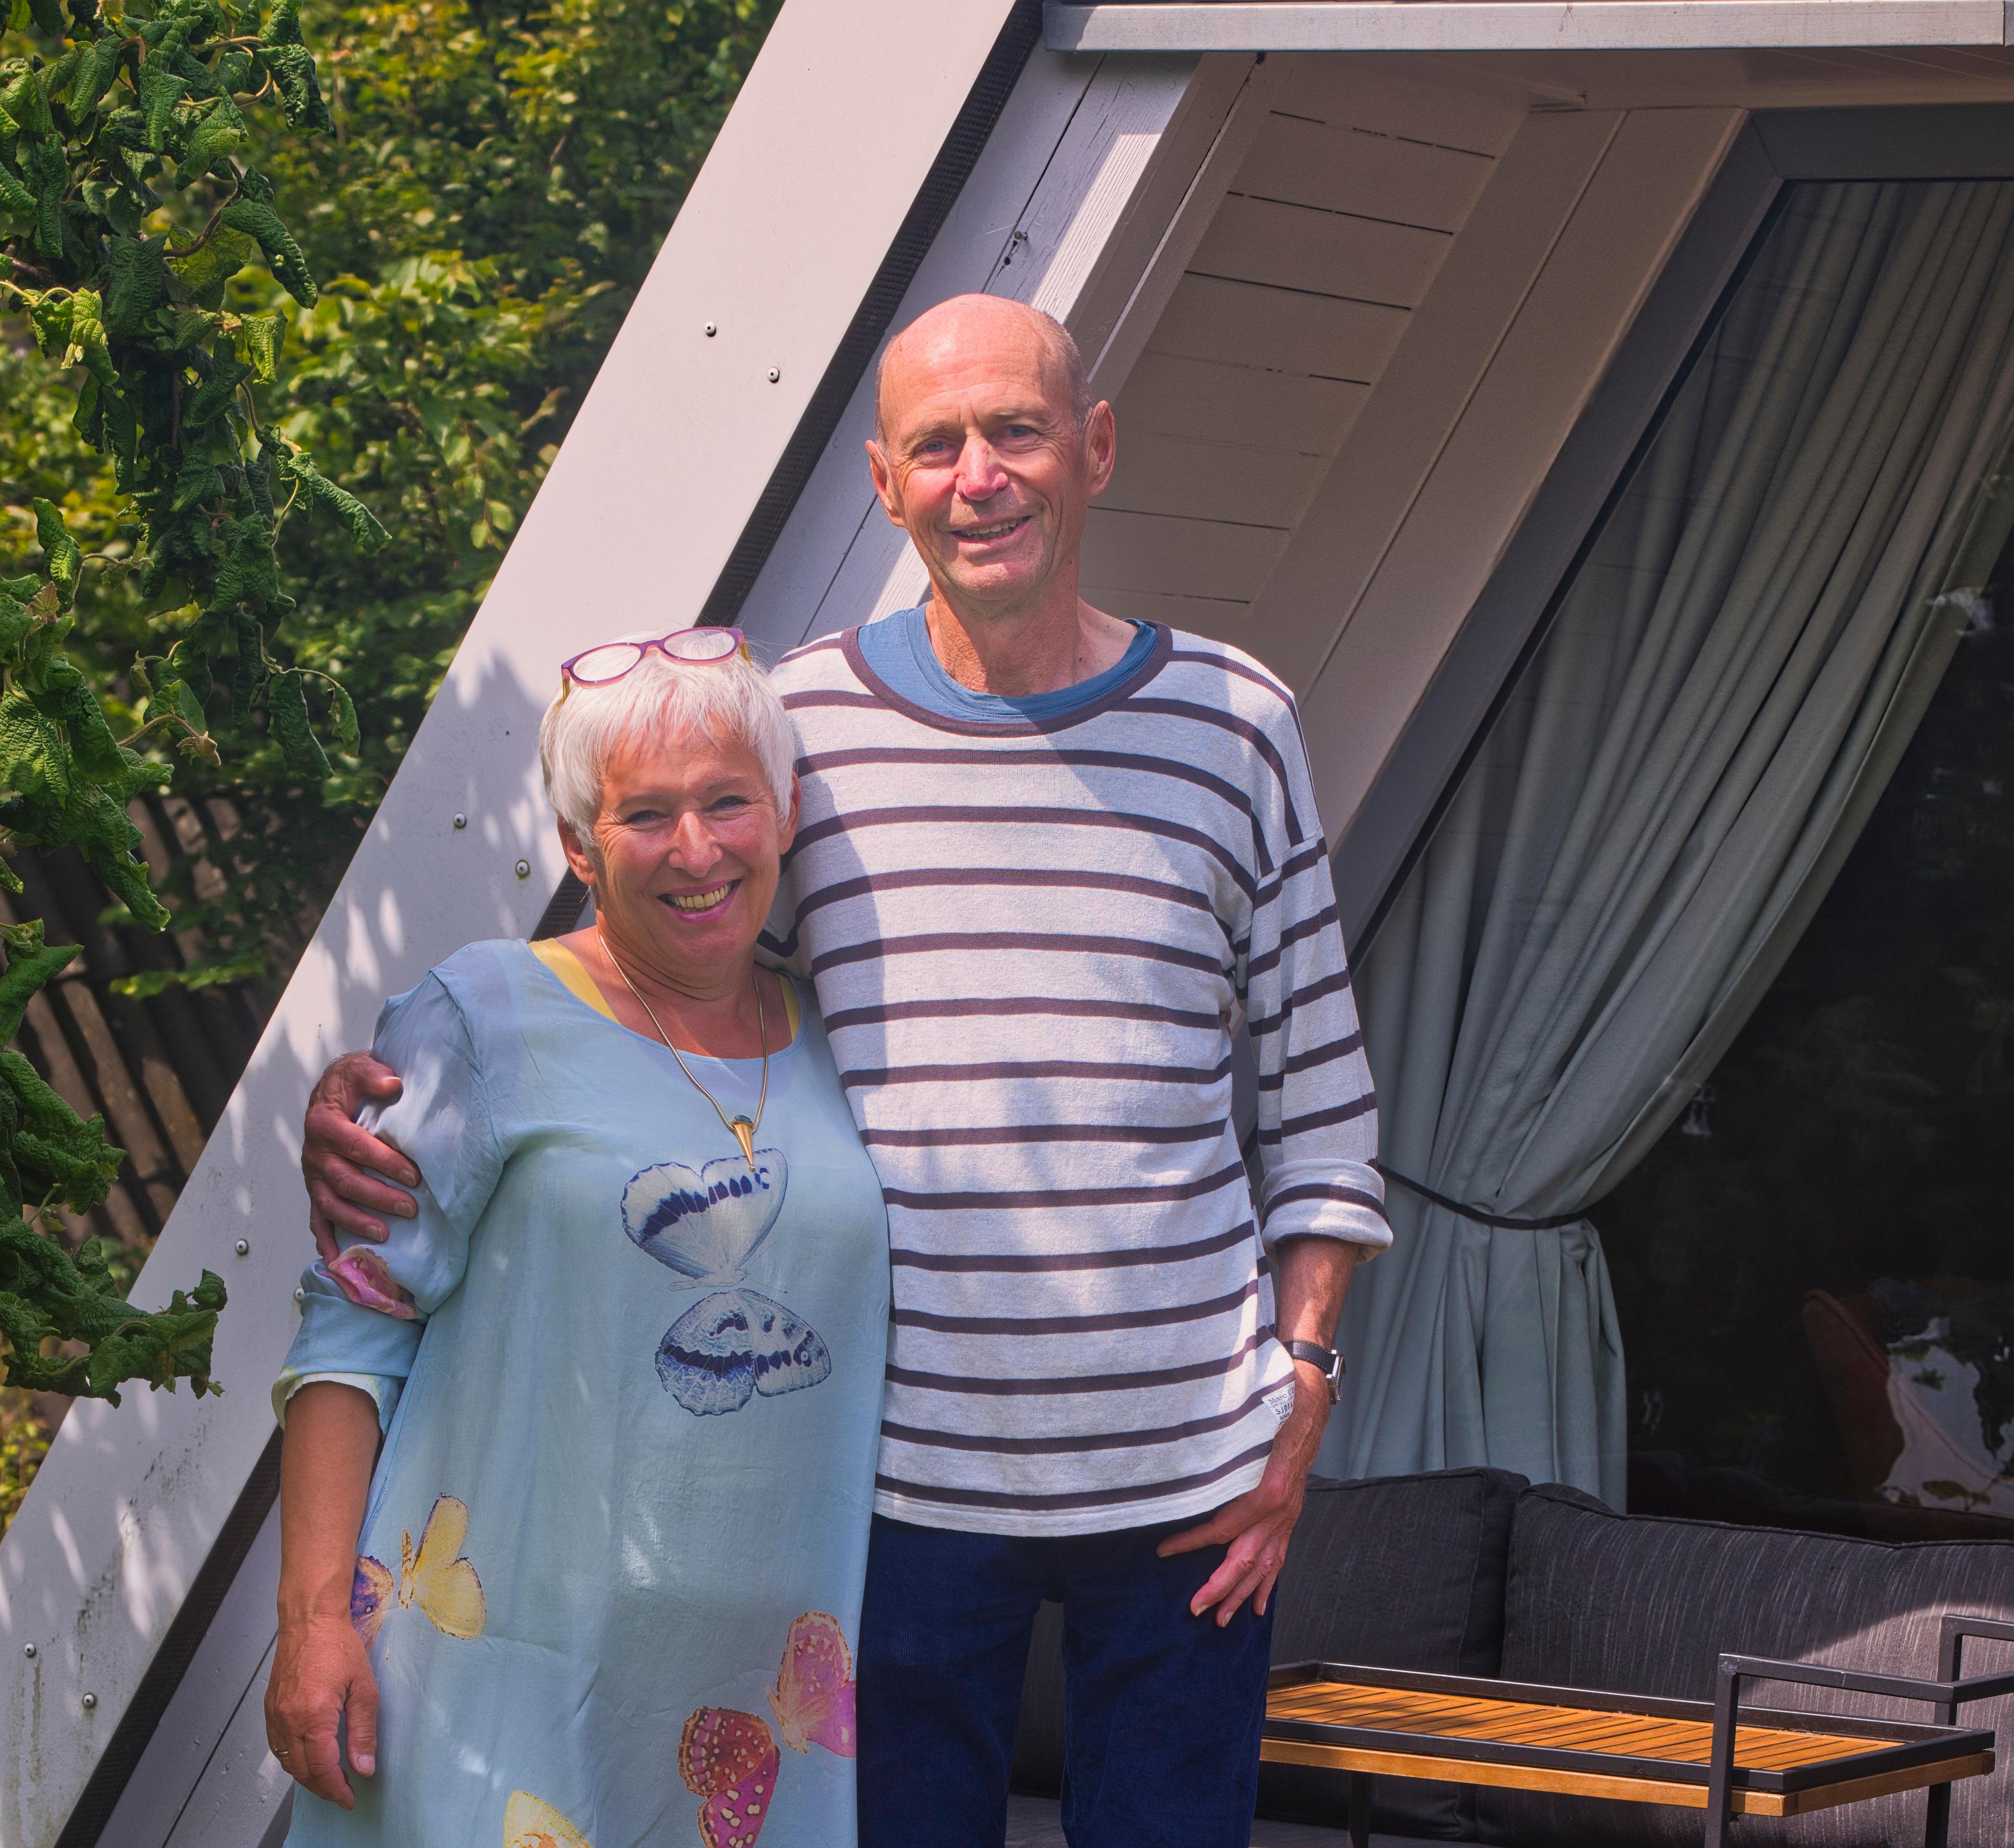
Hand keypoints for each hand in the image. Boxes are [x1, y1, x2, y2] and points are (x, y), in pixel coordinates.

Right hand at [265, 1611, 378, 1808]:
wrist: (310, 1620)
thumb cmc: (337, 1645)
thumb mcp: (363, 1688)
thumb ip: (363, 1731)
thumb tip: (364, 1766)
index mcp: (313, 1716)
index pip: (322, 1768)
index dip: (337, 1789)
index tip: (349, 1798)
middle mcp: (288, 1719)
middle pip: (302, 1771)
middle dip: (323, 1788)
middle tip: (343, 1792)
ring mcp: (275, 1715)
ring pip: (286, 1762)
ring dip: (307, 1776)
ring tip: (329, 1779)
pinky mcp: (270, 1709)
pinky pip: (277, 1746)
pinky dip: (292, 1759)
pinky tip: (307, 1758)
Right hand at [305, 1052, 418, 1258]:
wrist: (333, 1089)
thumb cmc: (351, 1083)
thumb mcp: (361, 1069)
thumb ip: (374, 1076)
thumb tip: (393, 1084)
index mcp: (324, 1123)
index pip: (356, 1146)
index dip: (384, 1162)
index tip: (413, 1174)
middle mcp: (314, 1152)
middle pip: (344, 1180)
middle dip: (377, 1197)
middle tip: (409, 1207)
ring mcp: (313, 1174)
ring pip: (329, 1203)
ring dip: (355, 1222)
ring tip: (383, 1235)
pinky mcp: (316, 1187)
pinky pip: (316, 1216)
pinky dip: (325, 1237)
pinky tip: (336, 1257)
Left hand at [1157, 1367, 1326, 1625]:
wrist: (1307, 1408)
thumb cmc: (1274, 1415)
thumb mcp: (1245, 1431)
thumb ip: (1219, 1452)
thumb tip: (1179, 1465)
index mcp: (1265, 1492)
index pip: (1223, 1528)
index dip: (1192, 1542)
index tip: (1164, 1551)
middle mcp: (1278, 1512)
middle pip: (1247, 1560)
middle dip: (1220, 1588)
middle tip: (1196, 1609)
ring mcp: (1287, 1520)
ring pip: (1265, 1567)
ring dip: (1242, 1595)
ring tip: (1222, 1619)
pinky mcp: (1290, 1520)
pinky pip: (1280, 1559)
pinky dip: (1268, 1585)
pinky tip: (1259, 1607)